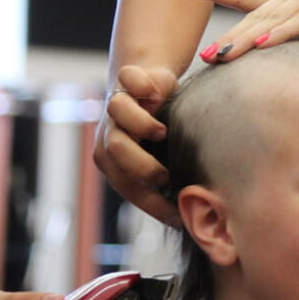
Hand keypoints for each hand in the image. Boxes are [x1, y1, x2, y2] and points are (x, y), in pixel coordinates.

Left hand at [93, 64, 180, 225]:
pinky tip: (156, 96)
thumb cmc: (159, 127)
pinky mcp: (128, 78)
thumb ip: (164, 183)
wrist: (150, 81)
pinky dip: (143, 88)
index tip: (176, 215)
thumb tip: (188, 221)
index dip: (152, 202)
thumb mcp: (161, 159)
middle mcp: (110, 132)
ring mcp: (117, 103)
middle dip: (143, 166)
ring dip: (142, 125)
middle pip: (115, 150)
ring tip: (162, 132)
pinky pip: (130, 81)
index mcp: (112, 159)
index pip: (127, 186)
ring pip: (118, 113)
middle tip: (166, 174)